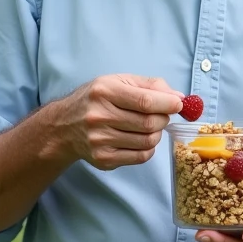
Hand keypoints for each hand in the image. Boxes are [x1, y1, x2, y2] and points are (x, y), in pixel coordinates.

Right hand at [54, 74, 183, 169]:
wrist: (63, 126)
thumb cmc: (96, 99)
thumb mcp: (118, 82)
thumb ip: (150, 86)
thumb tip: (179, 98)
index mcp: (104, 92)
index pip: (145, 101)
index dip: (168, 104)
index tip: (179, 104)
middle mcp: (99, 116)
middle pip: (149, 123)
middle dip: (164, 118)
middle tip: (162, 114)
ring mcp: (100, 141)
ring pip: (148, 141)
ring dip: (157, 133)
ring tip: (149, 126)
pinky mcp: (103, 159)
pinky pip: (140, 157)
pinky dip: (148, 148)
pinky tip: (140, 138)